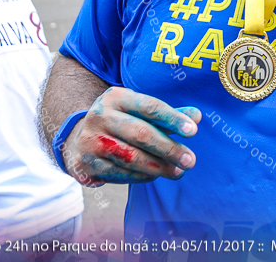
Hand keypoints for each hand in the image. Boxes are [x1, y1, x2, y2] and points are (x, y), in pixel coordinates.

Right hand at [61, 87, 200, 184]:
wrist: (78, 139)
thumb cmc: (121, 122)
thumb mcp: (139, 111)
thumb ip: (168, 115)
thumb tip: (197, 116)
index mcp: (116, 97)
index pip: (149, 106)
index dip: (173, 119)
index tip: (193, 131)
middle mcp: (100, 116)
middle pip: (141, 133)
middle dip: (169, 148)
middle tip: (191, 160)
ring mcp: (91, 141)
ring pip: (130, 157)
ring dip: (158, 167)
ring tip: (178, 172)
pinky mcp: (86, 164)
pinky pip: (120, 173)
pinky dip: (142, 176)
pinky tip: (156, 176)